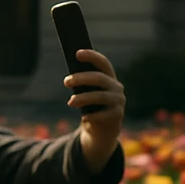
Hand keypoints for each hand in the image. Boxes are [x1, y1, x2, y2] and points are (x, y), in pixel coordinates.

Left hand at [64, 49, 125, 173]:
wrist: (102, 130)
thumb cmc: (91, 107)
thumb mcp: (86, 94)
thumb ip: (81, 85)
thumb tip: (68, 78)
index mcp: (109, 78)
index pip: (103, 63)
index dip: (92, 56)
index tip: (77, 53)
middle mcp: (116, 87)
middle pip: (100, 78)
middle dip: (82, 78)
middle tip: (66, 81)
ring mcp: (118, 101)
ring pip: (101, 96)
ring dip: (84, 98)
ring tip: (70, 102)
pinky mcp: (117, 116)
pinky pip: (105, 114)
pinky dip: (93, 115)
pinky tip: (84, 117)